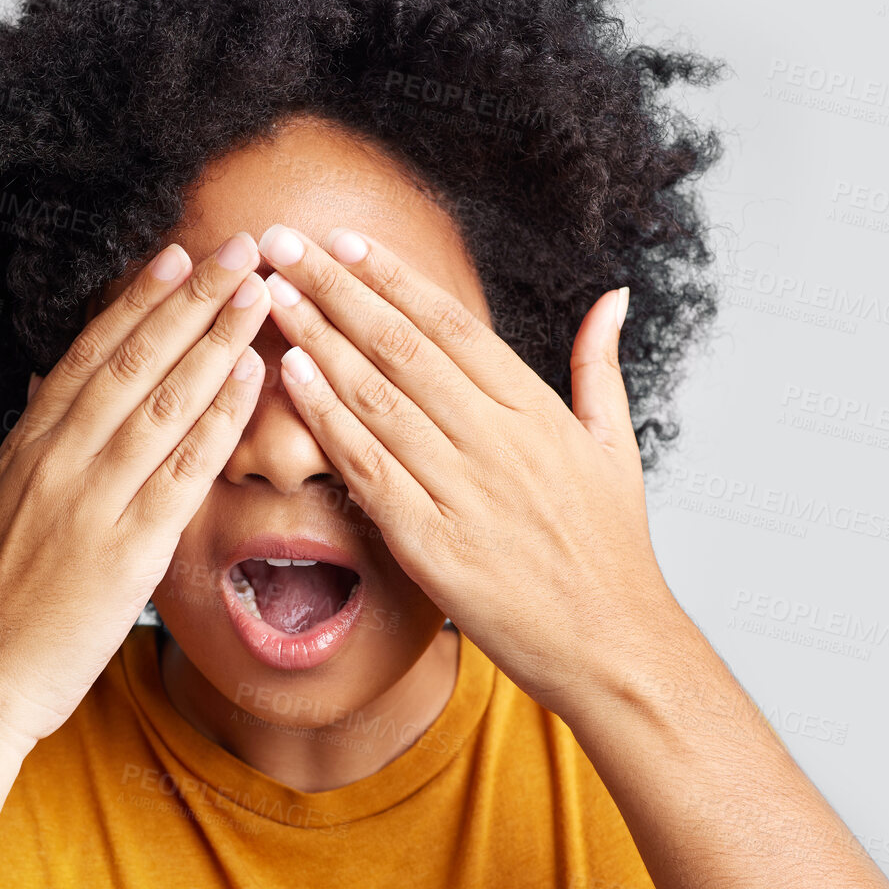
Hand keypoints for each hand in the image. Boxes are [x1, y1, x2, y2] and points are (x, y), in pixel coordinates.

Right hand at [0, 234, 270, 746]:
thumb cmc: (2, 600)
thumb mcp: (12, 505)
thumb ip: (46, 449)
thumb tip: (63, 394)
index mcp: (29, 445)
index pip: (92, 353)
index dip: (140, 299)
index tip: (179, 254)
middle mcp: (57, 460)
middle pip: (134, 360)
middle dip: (191, 299)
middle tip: (237, 247)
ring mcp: (90, 501)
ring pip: (163, 402)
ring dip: (216, 340)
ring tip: (257, 293)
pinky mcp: (125, 549)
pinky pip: (182, 469)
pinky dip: (218, 418)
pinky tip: (250, 379)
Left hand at [254, 222, 678, 713]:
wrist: (614, 646)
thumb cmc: (611, 549)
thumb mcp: (615, 447)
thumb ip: (599, 366)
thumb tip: (612, 297)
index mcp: (536, 412)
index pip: (453, 325)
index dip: (392, 279)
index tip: (343, 241)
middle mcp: (499, 441)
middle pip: (402, 347)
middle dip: (335, 289)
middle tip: (283, 242)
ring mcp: (465, 492)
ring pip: (377, 398)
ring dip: (317, 341)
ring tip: (272, 297)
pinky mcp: (435, 544)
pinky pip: (368, 468)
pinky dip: (328, 419)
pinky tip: (290, 377)